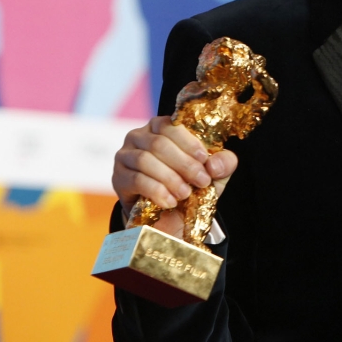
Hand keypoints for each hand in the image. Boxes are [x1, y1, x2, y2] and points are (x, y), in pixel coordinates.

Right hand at [112, 115, 237, 237]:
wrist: (168, 216)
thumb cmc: (191, 184)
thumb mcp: (214, 173)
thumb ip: (223, 163)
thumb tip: (214, 164)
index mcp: (162, 126)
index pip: (172, 125)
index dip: (189, 142)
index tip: (204, 160)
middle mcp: (139, 136)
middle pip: (159, 143)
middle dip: (184, 164)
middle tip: (201, 181)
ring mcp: (125, 156)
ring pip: (145, 160)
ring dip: (170, 178)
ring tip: (185, 193)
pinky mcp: (118, 178)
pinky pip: (136, 180)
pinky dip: (156, 191)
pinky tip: (170, 202)